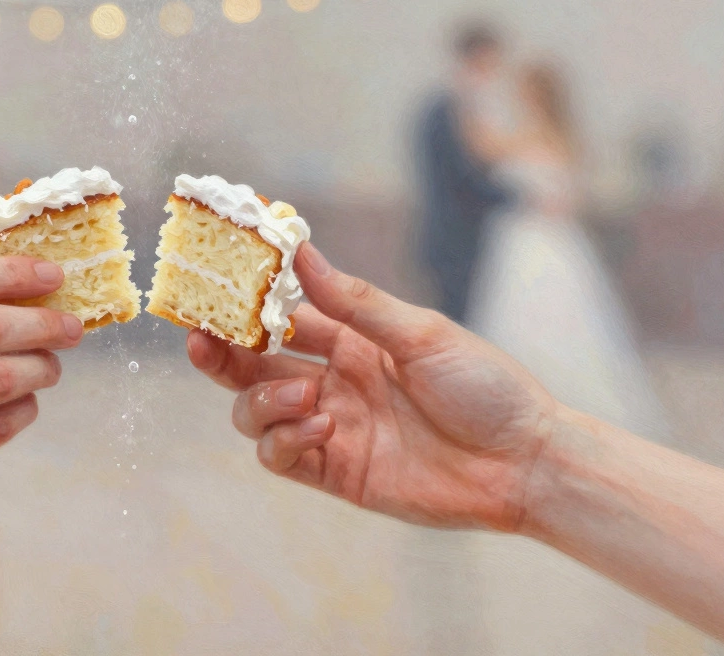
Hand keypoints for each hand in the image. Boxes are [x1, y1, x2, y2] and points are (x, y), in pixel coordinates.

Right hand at [188, 243, 559, 531]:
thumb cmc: (485, 387)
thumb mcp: (420, 333)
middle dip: (221, 355)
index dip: (244, 307)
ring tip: (301, 396)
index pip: (280, 319)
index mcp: (351, 342)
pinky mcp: (336, 472)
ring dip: (261, 401)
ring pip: (255, 414)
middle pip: (252, 368)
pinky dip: (285, 439)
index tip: (213, 288)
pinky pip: (281, 456)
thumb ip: (354, 301)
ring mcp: (330, 428)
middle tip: (200, 340)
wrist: (522, 461)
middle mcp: (332, 383)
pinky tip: (320, 427)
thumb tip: (301, 251)